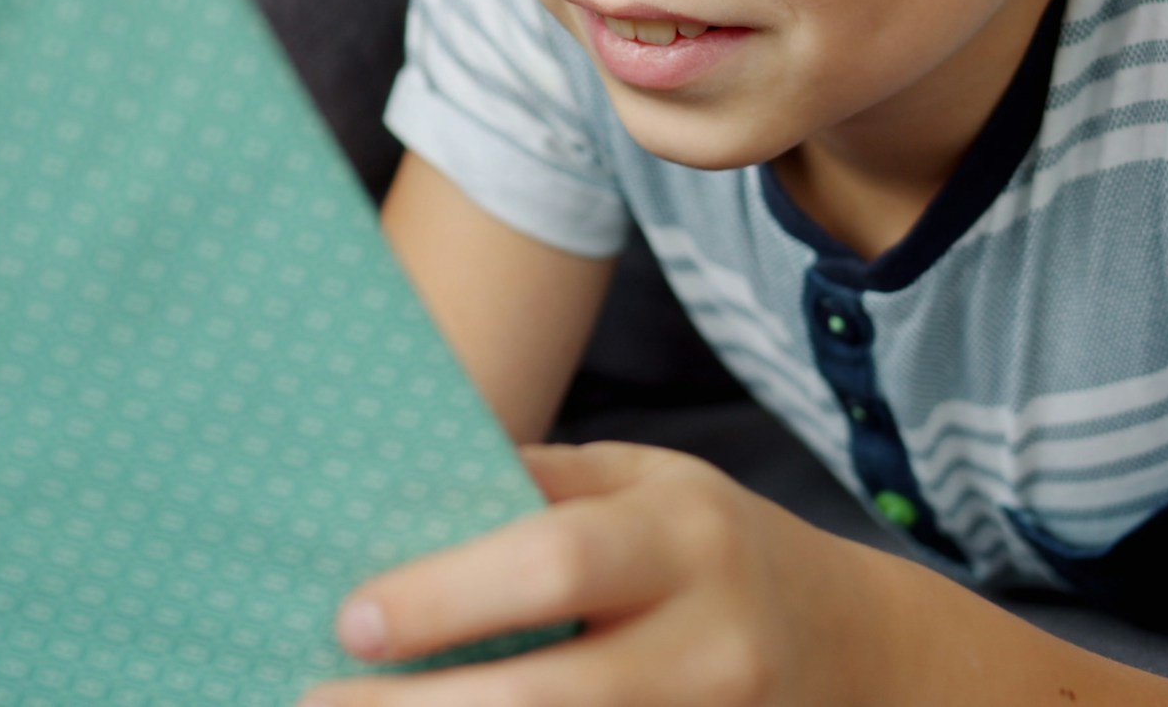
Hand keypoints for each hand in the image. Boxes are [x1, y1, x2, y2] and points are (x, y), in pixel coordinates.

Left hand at [295, 440, 879, 706]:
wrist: (854, 644)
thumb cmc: (707, 546)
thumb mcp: (644, 483)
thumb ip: (540, 483)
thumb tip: (394, 486)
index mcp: (684, 536)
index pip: (556, 562)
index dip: (448, 595)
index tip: (351, 620)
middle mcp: (712, 642)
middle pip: (554, 696)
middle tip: (313, 706)